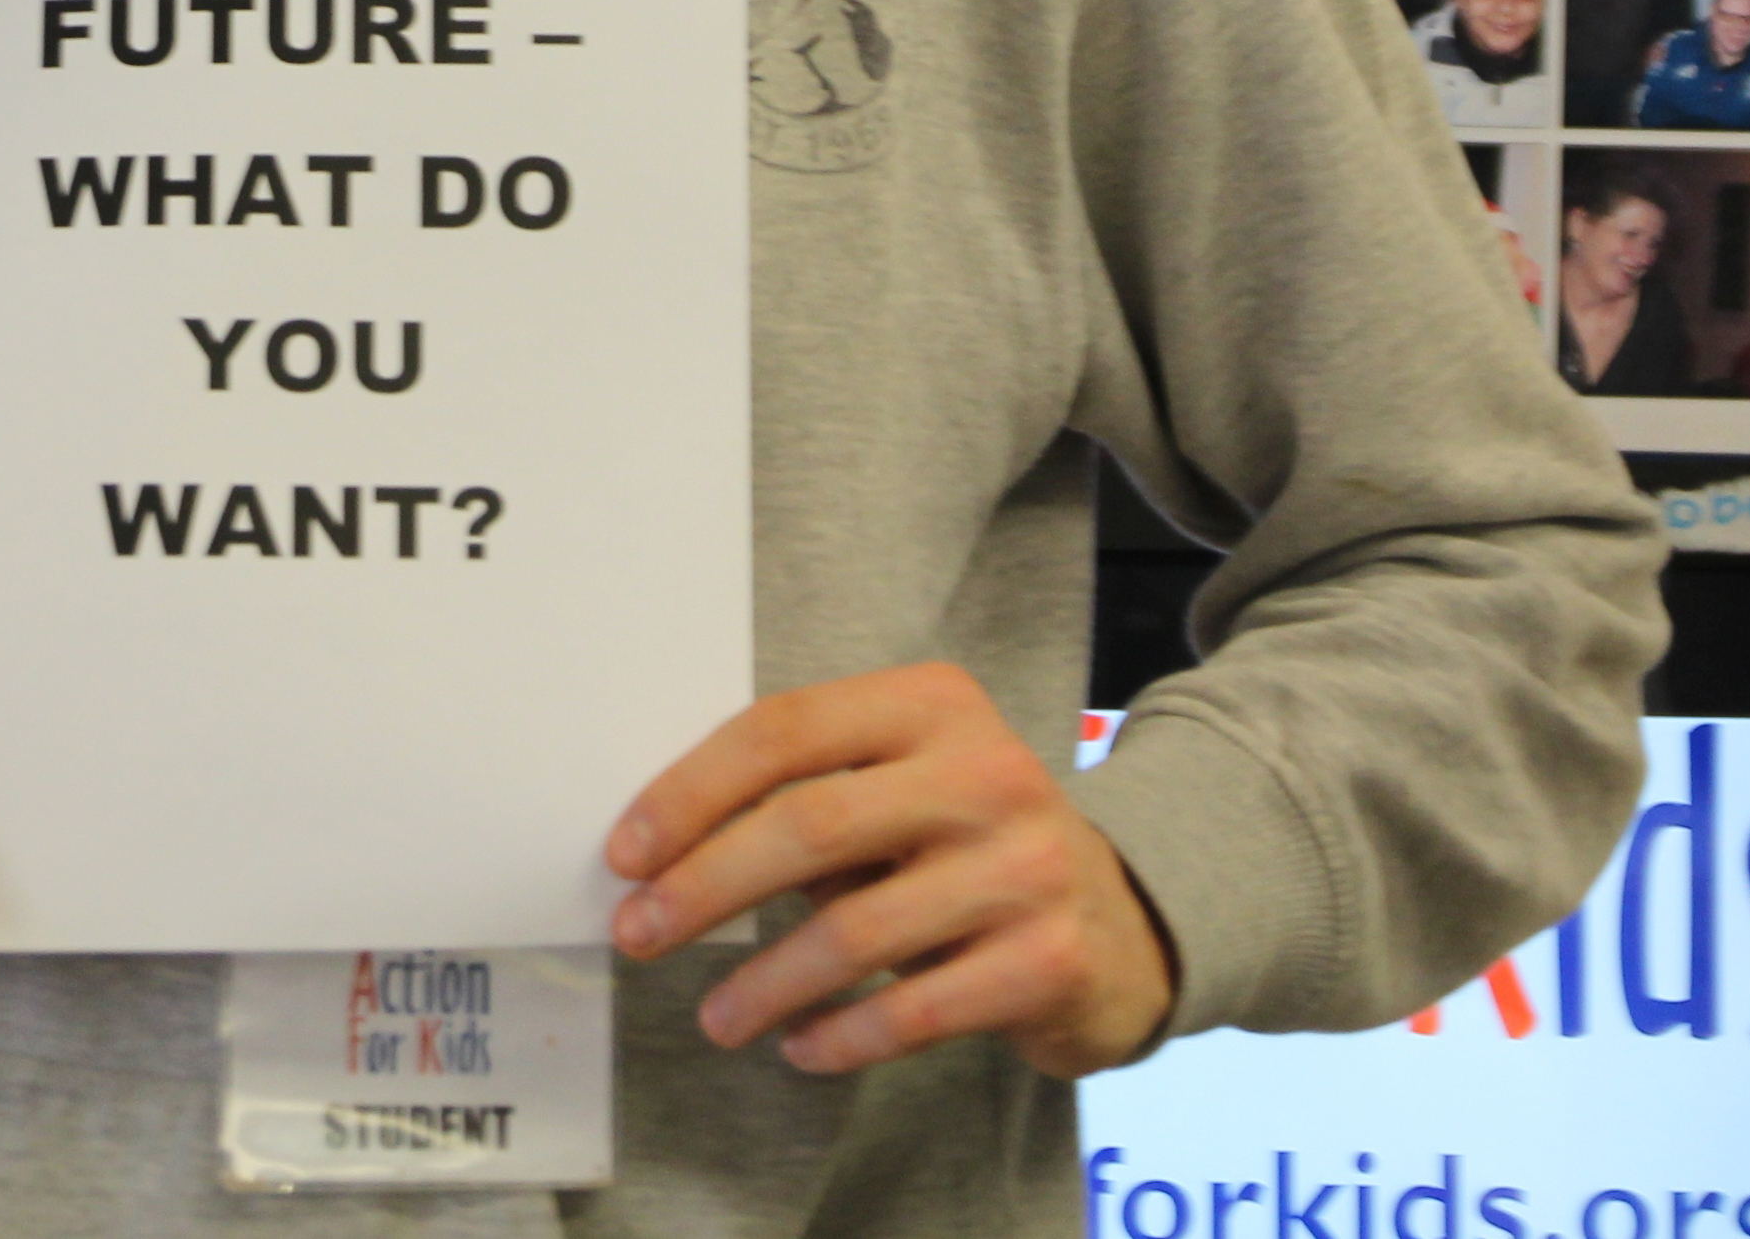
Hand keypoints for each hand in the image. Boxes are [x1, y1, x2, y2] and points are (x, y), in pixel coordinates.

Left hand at [605, 664, 1176, 1080]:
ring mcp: (1025, 864)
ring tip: (715, 1017)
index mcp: (932, 701)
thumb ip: (814, 793)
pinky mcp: (1050, 958)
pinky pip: (915, 1008)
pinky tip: (799, 1048)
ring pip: (855, 928)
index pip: (784, 731)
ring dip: (765, 980)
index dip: (691, 791)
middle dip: (705, 885)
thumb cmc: (969, 842)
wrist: (1123, 921)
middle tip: (638, 934)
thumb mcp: (905, 783)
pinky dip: (842, 1035)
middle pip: (810, 824)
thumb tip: (667, 850)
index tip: (626, 852)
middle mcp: (985, 768)